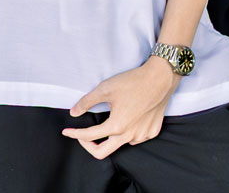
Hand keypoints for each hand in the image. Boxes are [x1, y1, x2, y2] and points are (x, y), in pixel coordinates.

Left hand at [62, 57, 179, 159]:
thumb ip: (87, 102)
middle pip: (102, 153)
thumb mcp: (105, 88)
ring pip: (121, 144)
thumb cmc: (134, 81)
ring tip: (112, 121)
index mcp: (116, 126)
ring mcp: (142, 135)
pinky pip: (136, 138)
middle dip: (89, 146)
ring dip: (112, 137)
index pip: (89, 136)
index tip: (67, 131)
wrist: (161, 77)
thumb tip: (74, 113)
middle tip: (83, 137)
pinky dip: (129, 133)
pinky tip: (129, 120)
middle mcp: (129, 135)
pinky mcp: (152, 131)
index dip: (75, 134)